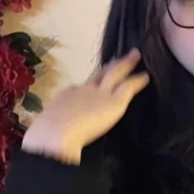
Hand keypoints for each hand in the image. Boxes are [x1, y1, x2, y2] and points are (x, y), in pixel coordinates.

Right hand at [22, 50, 149, 163]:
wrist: (54, 134)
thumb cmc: (48, 137)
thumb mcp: (48, 127)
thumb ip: (55, 127)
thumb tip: (52, 136)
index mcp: (65, 98)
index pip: (80, 89)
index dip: (90, 83)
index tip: (96, 78)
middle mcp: (83, 90)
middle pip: (98, 74)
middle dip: (108, 66)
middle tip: (117, 57)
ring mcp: (100, 93)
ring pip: (115, 73)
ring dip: (125, 64)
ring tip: (135, 55)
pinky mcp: (114, 101)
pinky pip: (129, 86)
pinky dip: (137, 81)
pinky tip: (145, 76)